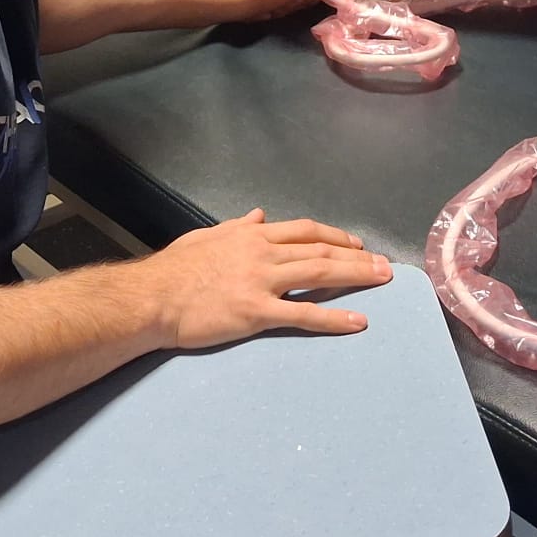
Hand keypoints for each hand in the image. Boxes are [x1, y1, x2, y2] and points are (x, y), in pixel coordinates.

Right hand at [140, 209, 389, 347]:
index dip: (334, 236)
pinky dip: (334, 318)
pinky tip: (357, 322)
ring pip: (319, 274)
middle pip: (320, 250)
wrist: (152, 298)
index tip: (356, 243)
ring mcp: (261, 281)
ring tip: (382, 282)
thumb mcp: (206, 237)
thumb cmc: (173, 270)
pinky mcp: (256, 312)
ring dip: (355, 277)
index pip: (303, 230)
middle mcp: (262, 252)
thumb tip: (258, 214)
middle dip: (356, 256)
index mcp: (251, 234)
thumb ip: (236, 226)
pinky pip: (303, 315)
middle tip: (385, 265)